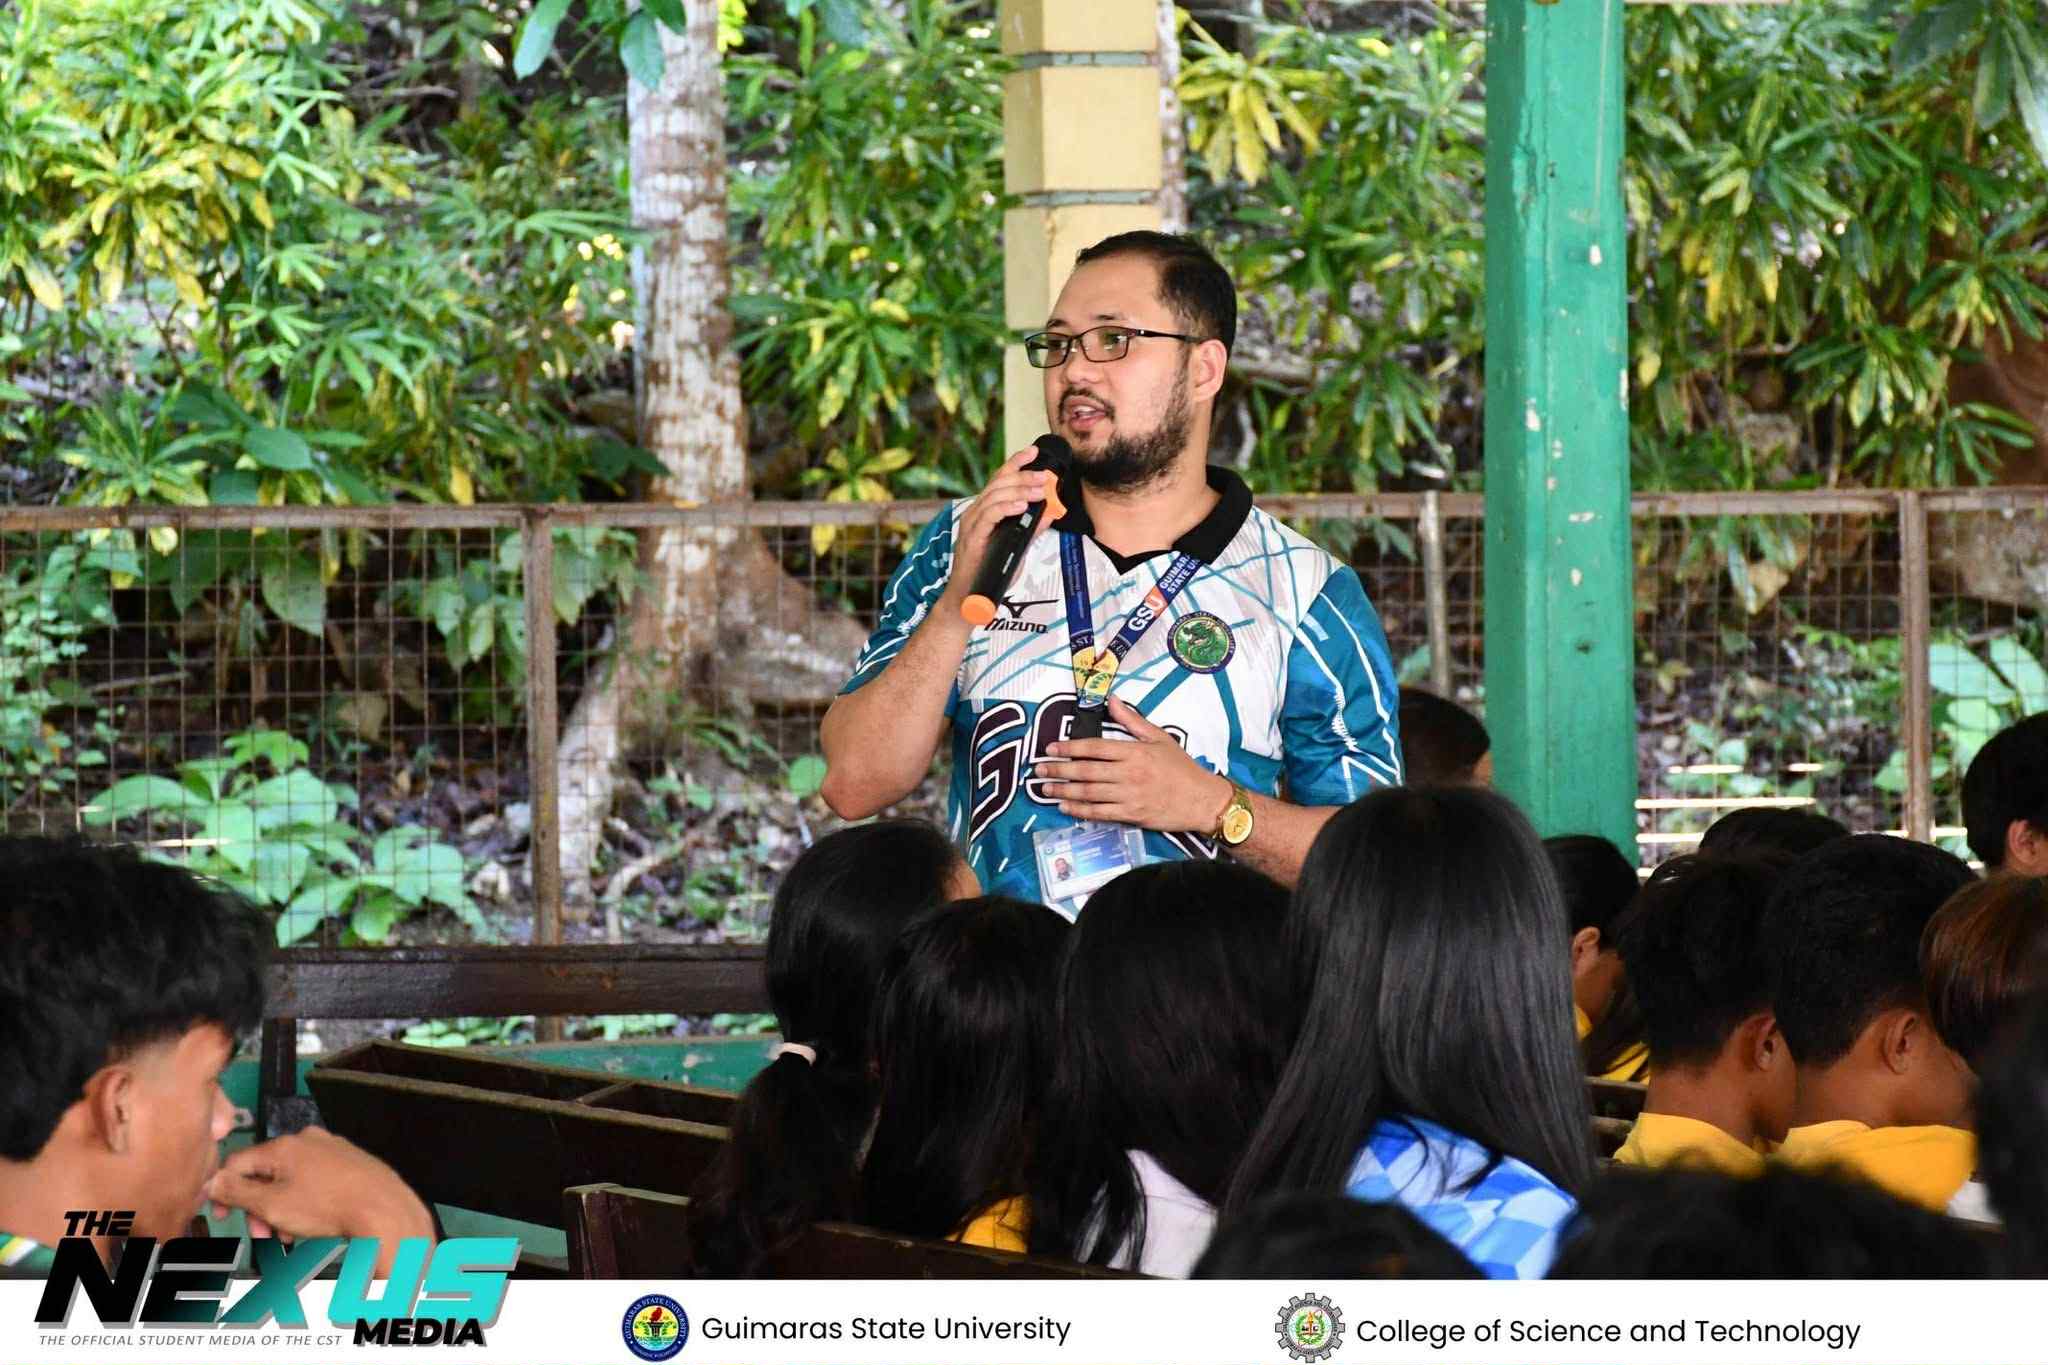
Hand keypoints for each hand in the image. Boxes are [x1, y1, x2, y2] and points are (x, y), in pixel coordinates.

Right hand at [205, 1127, 432, 1274]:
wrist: (383, 1211)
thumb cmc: (333, 1207)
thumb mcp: (272, 1205)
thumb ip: (237, 1192)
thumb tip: (213, 1181)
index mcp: (284, 1146)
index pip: (238, 1162)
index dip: (223, 1191)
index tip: (222, 1214)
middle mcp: (308, 1141)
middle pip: (265, 1174)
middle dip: (258, 1207)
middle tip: (263, 1234)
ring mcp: (331, 1150)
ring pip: (290, 1181)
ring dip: (281, 1210)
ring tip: (289, 1235)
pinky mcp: (349, 1163)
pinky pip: (315, 1182)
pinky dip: (305, 1203)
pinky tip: (310, 1226)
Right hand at [940, 445, 1059, 614]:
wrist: (969, 598)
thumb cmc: (989, 572)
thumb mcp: (1016, 547)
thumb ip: (1030, 529)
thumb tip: (1050, 513)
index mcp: (985, 511)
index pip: (999, 480)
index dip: (1016, 464)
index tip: (1034, 453)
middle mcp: (976, 513)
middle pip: (998, 483)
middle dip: (1024, 476)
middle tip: (1045, 476)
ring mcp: (972, 524)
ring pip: (995, 496)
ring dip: (1020, 491)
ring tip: (1040, 490)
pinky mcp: (972, 538)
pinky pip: (989, 516)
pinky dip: (1006, 507)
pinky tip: (1021, 505)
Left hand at [1037, 697, 1233, 833]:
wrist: (1202, 800)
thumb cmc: (1181, 768)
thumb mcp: (1159, 738)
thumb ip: (1132, 720)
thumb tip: (1112, 700)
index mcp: (1134, 752)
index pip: (1094, 747)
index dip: (1069, 748)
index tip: (1050, 748)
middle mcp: (1129, 774)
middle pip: (1086, 771)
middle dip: (1059, 770)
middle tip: (1039, 770)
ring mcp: (1129, 796)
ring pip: (1089, 793)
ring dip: (1064, 791)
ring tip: (1045, 788)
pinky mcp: (1131, 815)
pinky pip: (1100, 813)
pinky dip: (1080, 811)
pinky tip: (1065, 807)